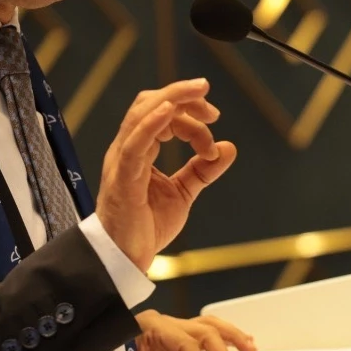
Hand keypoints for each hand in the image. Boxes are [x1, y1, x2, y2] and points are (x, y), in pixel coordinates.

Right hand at [96, 79, 237, 271]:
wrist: (125, 259)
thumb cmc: (145, 226)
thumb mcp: (182, 192)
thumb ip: (202, 170)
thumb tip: (228, 148)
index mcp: (139, 150)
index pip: (163, 115)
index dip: (190, 114)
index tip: (214, 128)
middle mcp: (127, 149)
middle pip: (150, 104)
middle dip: (182, 94)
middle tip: (210, 101)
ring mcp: (123, 162)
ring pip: (142, 114)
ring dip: (173, 97)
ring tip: (199, 90)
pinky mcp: (124, 179)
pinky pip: (134, 144)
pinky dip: (152, 123)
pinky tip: (170, 109)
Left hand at [134, 310, 256, 350]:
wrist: (95, 347)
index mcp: (152, 327)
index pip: (186, 345)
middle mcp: (166, 323)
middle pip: (204, 332)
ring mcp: (173, 327)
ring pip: (210, 325)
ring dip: (232, 337)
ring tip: (250, 348)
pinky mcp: (178, 336)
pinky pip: (206, 332)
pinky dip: (225, 338)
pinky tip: (241, 343)